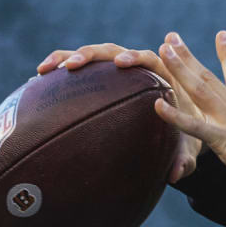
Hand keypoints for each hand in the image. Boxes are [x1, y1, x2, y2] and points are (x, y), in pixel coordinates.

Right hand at [36, 41, 204, 182]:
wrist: (181, 130)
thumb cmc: (185, 136)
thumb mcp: (188, 148)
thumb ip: (185, 159)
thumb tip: (176, 175)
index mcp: (164, 77)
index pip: (149, 59)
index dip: (135, 57)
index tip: (122, 63)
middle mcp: (139, 68)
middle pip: (114, 51)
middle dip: (92, 55)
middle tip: (73, 66)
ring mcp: (119, 72)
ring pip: (94, 56)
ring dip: (69, 57)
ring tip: (46, 69)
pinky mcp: (104, 78)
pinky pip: (81, 70)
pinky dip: (60, 68)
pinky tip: (37, 80)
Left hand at [153, 31, 225, 191]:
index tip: (221, 34)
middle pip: (208, 77)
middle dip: (189, 56)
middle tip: (172, 37)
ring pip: (200, 90)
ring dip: (180, 69)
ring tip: (163, 50)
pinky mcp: (225, 140)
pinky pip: (195, 127)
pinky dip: (176, 116)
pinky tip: (158, 105)